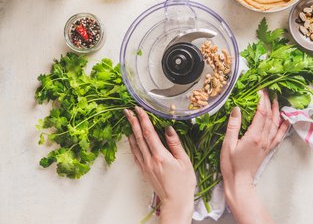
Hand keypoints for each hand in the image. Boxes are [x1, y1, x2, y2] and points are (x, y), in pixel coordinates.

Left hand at [125, 107, 195, 223]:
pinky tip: (131, 139)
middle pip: (139, 137)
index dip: (143, 120)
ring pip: (135, 145)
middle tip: (128, 110)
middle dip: (133, 122)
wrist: (175, 203)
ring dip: (131, 131)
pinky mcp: (144, 171)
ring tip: (128, 120)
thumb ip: (175, 144)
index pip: (149, 133)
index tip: (139, 109)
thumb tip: (168, 129)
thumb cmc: (183, 184)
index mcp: (160, 156)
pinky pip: (136, 154)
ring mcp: (145, 166)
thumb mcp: (184, 161)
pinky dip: (132, 144)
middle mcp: (150, 160)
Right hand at [220, 90, 288, 223]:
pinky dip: (283, 126)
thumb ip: (233, 126)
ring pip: (276, 124)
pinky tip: (285, 120)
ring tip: (276, 100)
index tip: (260, 90)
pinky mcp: (268, 149)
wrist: (239, 182)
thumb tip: (236, 108)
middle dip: (270, 102)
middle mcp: (264, 139)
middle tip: (268, 91)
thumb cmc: (231, 164)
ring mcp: (267, 144)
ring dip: (277, 111)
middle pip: (270, 116)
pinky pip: (279, 135)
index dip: (261, 101)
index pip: (260, 113)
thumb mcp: (228, 144)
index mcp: (254, 136)